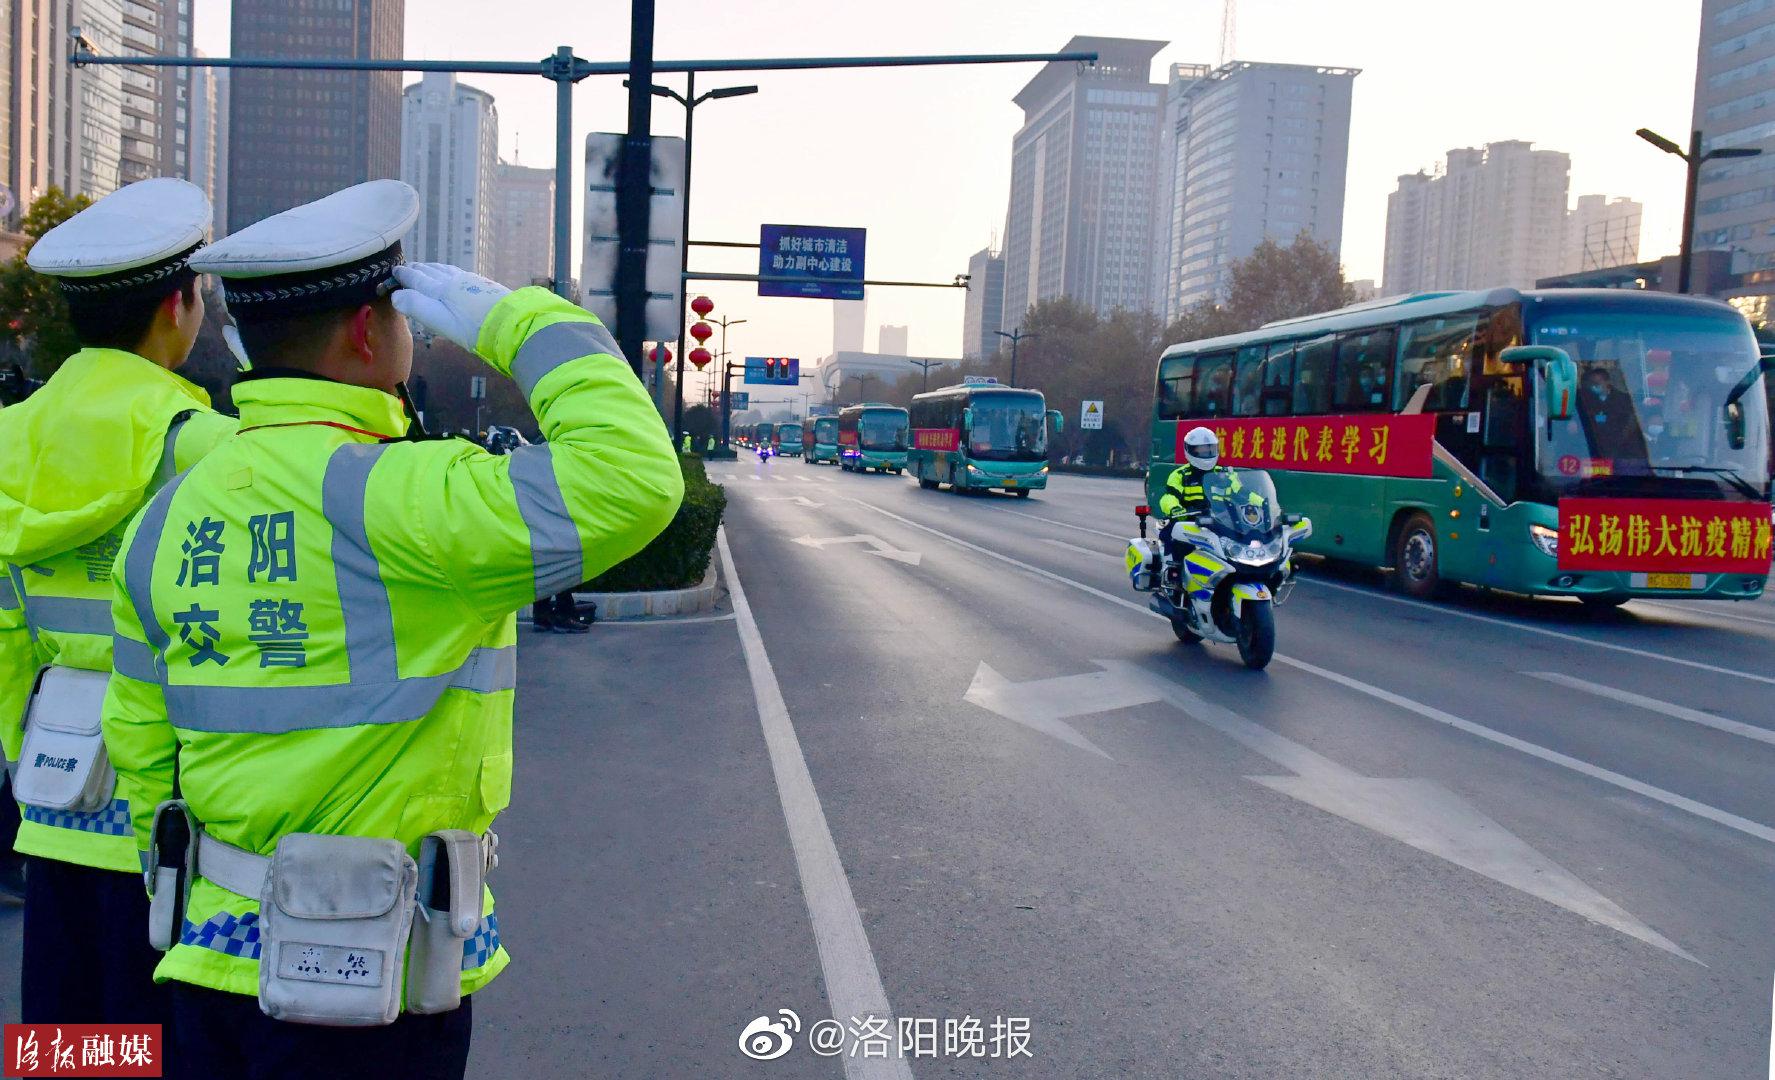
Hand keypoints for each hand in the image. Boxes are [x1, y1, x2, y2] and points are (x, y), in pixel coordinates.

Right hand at [390, 262, 509, 354]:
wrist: (510, 324)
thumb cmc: (472, 327)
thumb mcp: (439, 320)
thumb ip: (416, 306)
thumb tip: (396, 295)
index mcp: (439, 289)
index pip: (416, 278)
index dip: (404, 275)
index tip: (394, 271)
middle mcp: (453, 280)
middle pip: (430, 271)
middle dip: (416, 269)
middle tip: (407, 268)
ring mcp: (469, 281)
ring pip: (445, 270)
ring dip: (432, 268)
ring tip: (426, 268)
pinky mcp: (483, 285)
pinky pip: (459, 273)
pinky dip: (448, 271)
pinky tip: (453, 275)